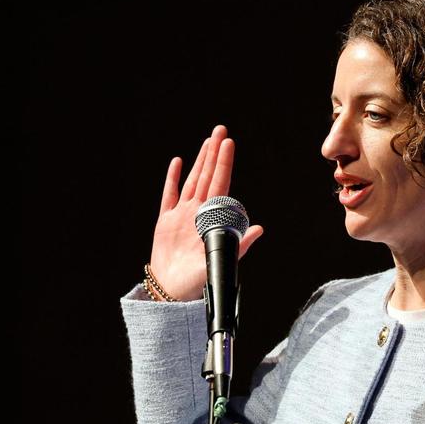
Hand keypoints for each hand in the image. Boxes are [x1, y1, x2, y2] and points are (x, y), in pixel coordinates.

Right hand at [148, 125, 263, 300]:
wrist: (173, 291)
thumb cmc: (198, 279)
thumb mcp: (222, 260)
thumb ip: (239, 243)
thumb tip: (259, 229)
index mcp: (211, 218)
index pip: (220, 184)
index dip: (223, 163)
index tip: (228, 144)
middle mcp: (197, 212)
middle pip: (207, 176)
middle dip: (214, 153)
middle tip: (220, 131)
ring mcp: (181, 215)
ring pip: (191, 181)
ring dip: (198, 161)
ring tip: (206, 142)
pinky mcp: (165, 222)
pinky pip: (168, 195)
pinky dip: (172, 179)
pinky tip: (177, 163)